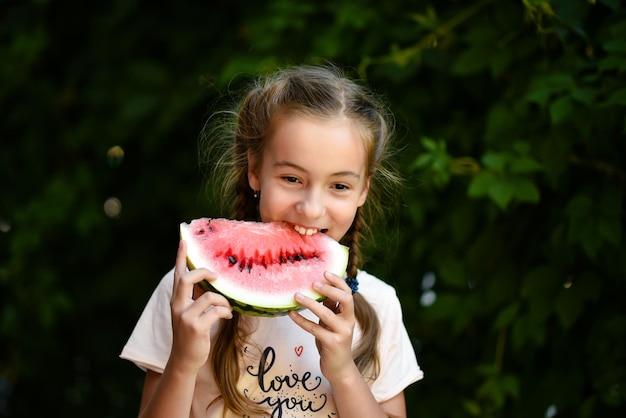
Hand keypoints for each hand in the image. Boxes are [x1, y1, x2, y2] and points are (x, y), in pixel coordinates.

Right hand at [168, 240, 232, 374]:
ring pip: (209, 296)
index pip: (178, 275)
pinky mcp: (196, 327)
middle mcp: (177, 306)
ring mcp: (185, 317)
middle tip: (216, 275)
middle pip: (187, 279)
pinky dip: (225, 312)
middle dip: (203, 273)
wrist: (184, 361)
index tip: (184, 240)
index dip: (180, 258)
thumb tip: (213, 283)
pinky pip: (216, 311)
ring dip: (223, 301)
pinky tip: (227, 316)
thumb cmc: (191, 336)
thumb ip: (196, 299)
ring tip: (227, 308)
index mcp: (176, 301)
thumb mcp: (190, 315)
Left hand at [288, 271, 356, 381]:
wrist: (339, 368)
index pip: (348, 293)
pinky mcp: (332, 344)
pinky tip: (291, 314)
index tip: (325, 272)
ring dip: (310, 303)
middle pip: (346, 299)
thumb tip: (318, 288)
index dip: (338, 281)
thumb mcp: (332, 322)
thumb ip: (329, 307)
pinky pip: (315, 329)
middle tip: (313, 283)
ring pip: (326, 314)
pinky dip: (301, 320)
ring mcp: (342, 333)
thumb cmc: (333, 341)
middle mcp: (348, 321)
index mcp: (349, 314)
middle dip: (330, 289)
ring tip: (297, 296)